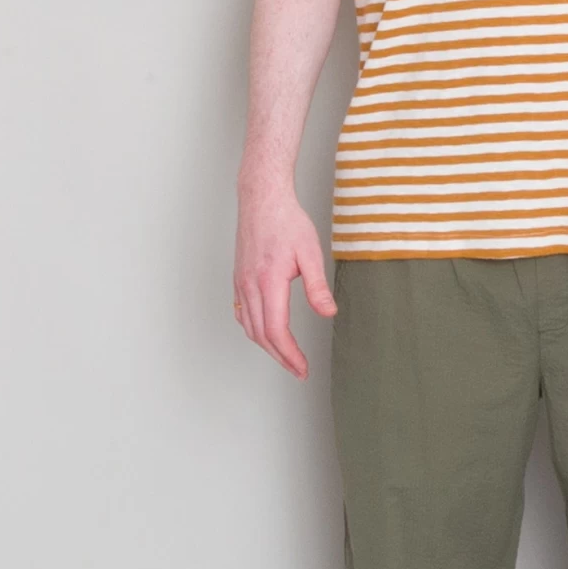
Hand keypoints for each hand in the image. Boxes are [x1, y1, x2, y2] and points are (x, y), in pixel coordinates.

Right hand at [232, 185, 336, 379]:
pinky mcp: (239, 278)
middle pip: (261, 335)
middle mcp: (250, 286)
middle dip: (280, 357)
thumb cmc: (286, 220)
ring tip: (285, 356)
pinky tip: (266, 331)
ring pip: (249, 327)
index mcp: (268, 282)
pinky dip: (254, 329)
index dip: (290, 355)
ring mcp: (241, 283)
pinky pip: (242, 313)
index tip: (302, 368)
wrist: (262, 199)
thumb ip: (317, 286)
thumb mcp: (310, 251)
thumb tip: (328, 313)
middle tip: (298, 369)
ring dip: (267, 346)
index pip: (277, 331)